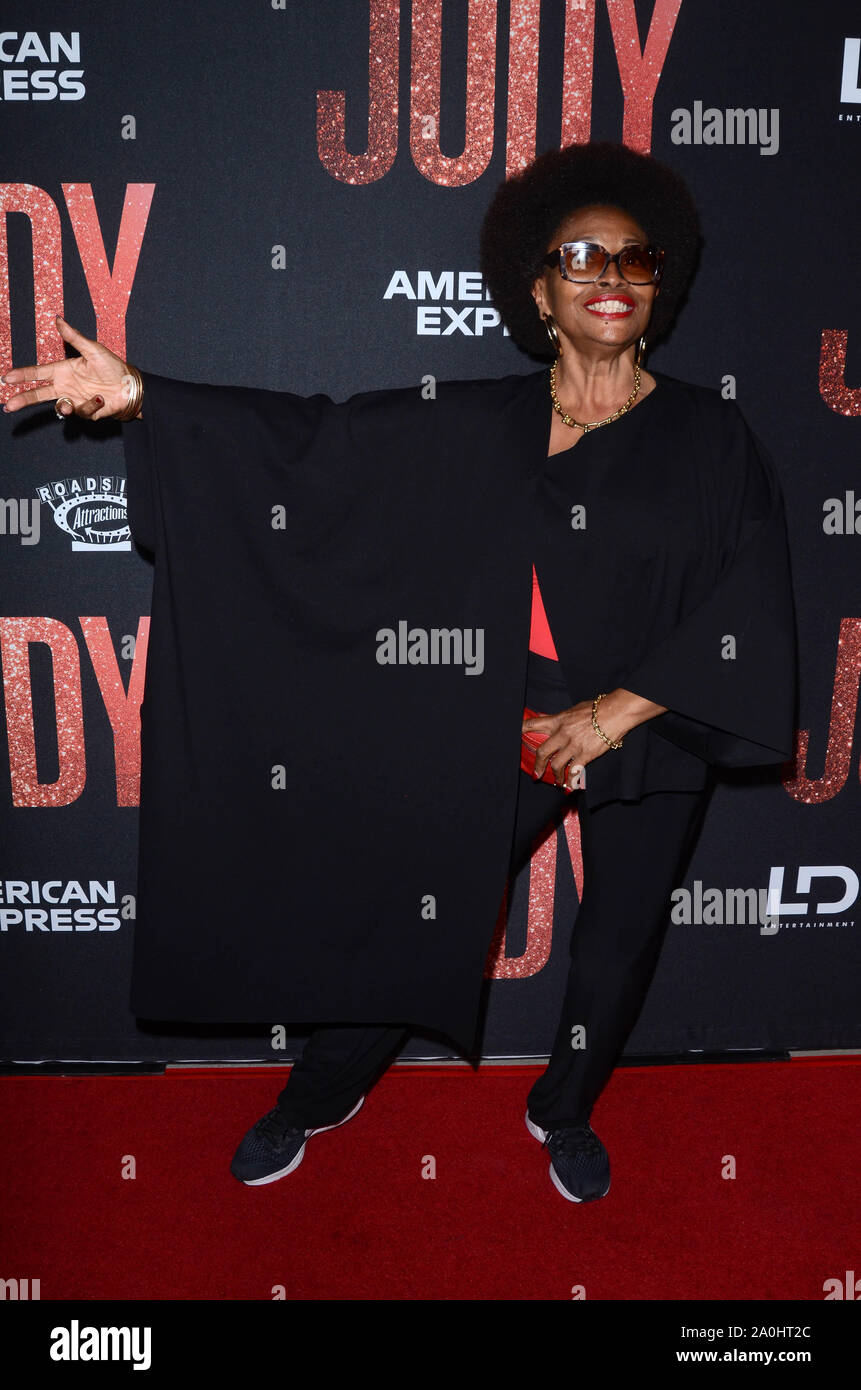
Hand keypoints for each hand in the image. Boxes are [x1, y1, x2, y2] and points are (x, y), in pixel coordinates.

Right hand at [1, 315, 139, 420]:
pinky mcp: (87, 412)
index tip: (6, 378)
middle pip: (39, 394)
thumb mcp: (93, 349)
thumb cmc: (112, 366)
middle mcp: (66, 386)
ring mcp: (75, 400)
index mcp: (63, 370)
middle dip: (23, 399)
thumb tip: (58, 319)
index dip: (22, 375)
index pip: (37, 373)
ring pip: (59, 408)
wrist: (130, 385)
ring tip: (74, 403)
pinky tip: (101, 398)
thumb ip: (74, 337)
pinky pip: (83, 411)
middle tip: (9, 405)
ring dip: (65, 406)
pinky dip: (91, 405)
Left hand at [522, 686, 668, 785]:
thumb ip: (562, 718)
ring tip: (557, 781)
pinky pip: (573, 771)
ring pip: (556, 765)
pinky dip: (570, 780)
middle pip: (542, 752)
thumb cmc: (597, 708)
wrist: (615, 712)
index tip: (514, 736)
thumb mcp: (574, 709)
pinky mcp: (585, 755)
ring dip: (555, 776)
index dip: (521, 730)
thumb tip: (552, 721)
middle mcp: (562, 734)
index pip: (533, 724)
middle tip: (536, 773)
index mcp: (558, 721)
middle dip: (538, 765)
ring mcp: (573, 746)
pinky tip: (569, 784)